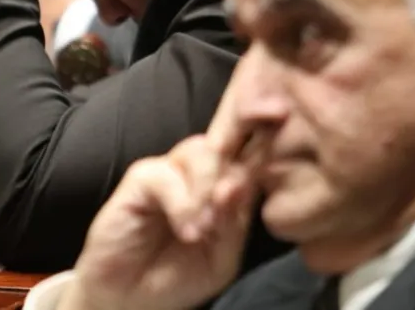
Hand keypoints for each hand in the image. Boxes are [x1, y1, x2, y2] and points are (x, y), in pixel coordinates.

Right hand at [60, 133, 259, 309]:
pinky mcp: (140, 178)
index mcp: (226, 185)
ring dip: (209, 189)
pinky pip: (167, 176)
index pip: (252, 152)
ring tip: (205, 229)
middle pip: (228, 141)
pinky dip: (182, 204)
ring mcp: (170, 171)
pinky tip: (186, 231)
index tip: (283, 122)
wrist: (132, 299)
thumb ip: (235, 221)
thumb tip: (242, 183)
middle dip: (239, 164)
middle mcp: (200, 171)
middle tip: (232, 205)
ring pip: (201, 151)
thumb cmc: (177, 277)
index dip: (268, 138)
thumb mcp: (222, 257)